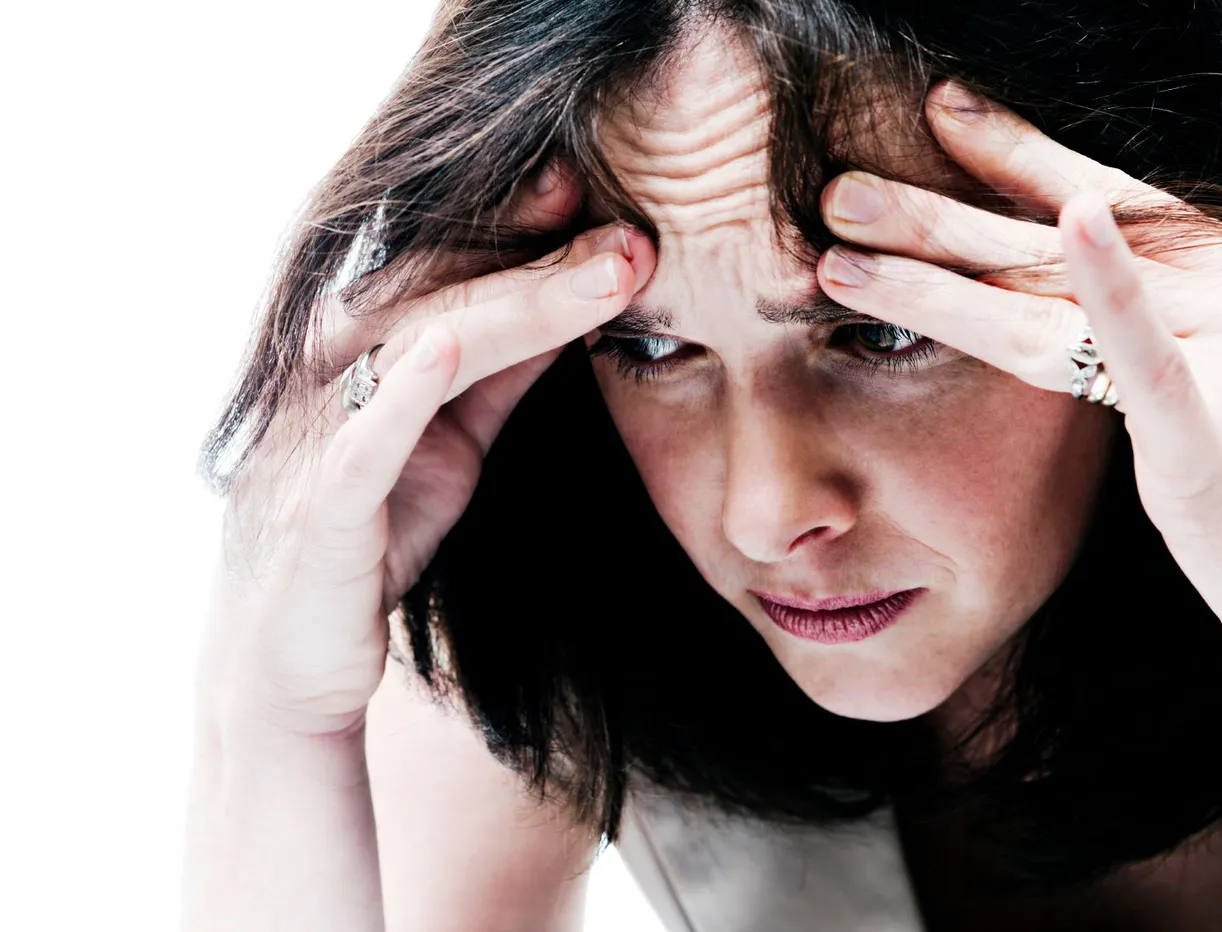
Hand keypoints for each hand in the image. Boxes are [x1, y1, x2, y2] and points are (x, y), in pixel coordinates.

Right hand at [199, 167, 656, 738]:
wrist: (288, 663)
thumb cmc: (370, 540)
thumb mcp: (454, 446)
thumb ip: (500, 374)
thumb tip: (573, 305)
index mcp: (365, 349)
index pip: (457, 271)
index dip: (534, 232)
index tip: (617, 195)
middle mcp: (330, 370)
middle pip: (446, 290)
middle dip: (545, 259)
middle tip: (637, 235)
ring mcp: (316, 433)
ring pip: (418, 343)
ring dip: (513, 304)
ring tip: (603, 273)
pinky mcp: (316, 508)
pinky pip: (361, 443)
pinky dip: (400, 392)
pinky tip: (443, 346)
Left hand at [816, 79, 1221, 730]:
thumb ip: (1166, 338)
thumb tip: (1082, 302)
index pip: (1112, 200)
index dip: (1017, 154)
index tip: (937, 114)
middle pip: (1062, 239)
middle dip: (940, 208)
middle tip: (839, 183)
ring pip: (1062, 301)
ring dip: (941, 267)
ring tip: (843, 244)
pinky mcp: (1221, 449)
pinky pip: (1154, 364)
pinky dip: (1113, 294)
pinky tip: (1071, 229)